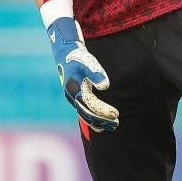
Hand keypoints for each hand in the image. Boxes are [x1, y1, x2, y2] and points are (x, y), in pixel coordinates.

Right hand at [47, 17, 119, 131]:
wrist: (65, 54)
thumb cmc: (78, 57)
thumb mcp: (87, 61)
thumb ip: (96, 73)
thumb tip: (105, 86)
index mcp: (74, 88)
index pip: (90, 104)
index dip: (102, 110)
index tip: (116, 114)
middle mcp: (71, 96)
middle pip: (87, 113)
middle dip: (101, 120)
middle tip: (116, 124)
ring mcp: (72, 98)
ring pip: (84, 115)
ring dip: (98, 122)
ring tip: (113, 126)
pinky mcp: (75, 97)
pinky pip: (83, 112)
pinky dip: (92, 120)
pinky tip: (101, 127)